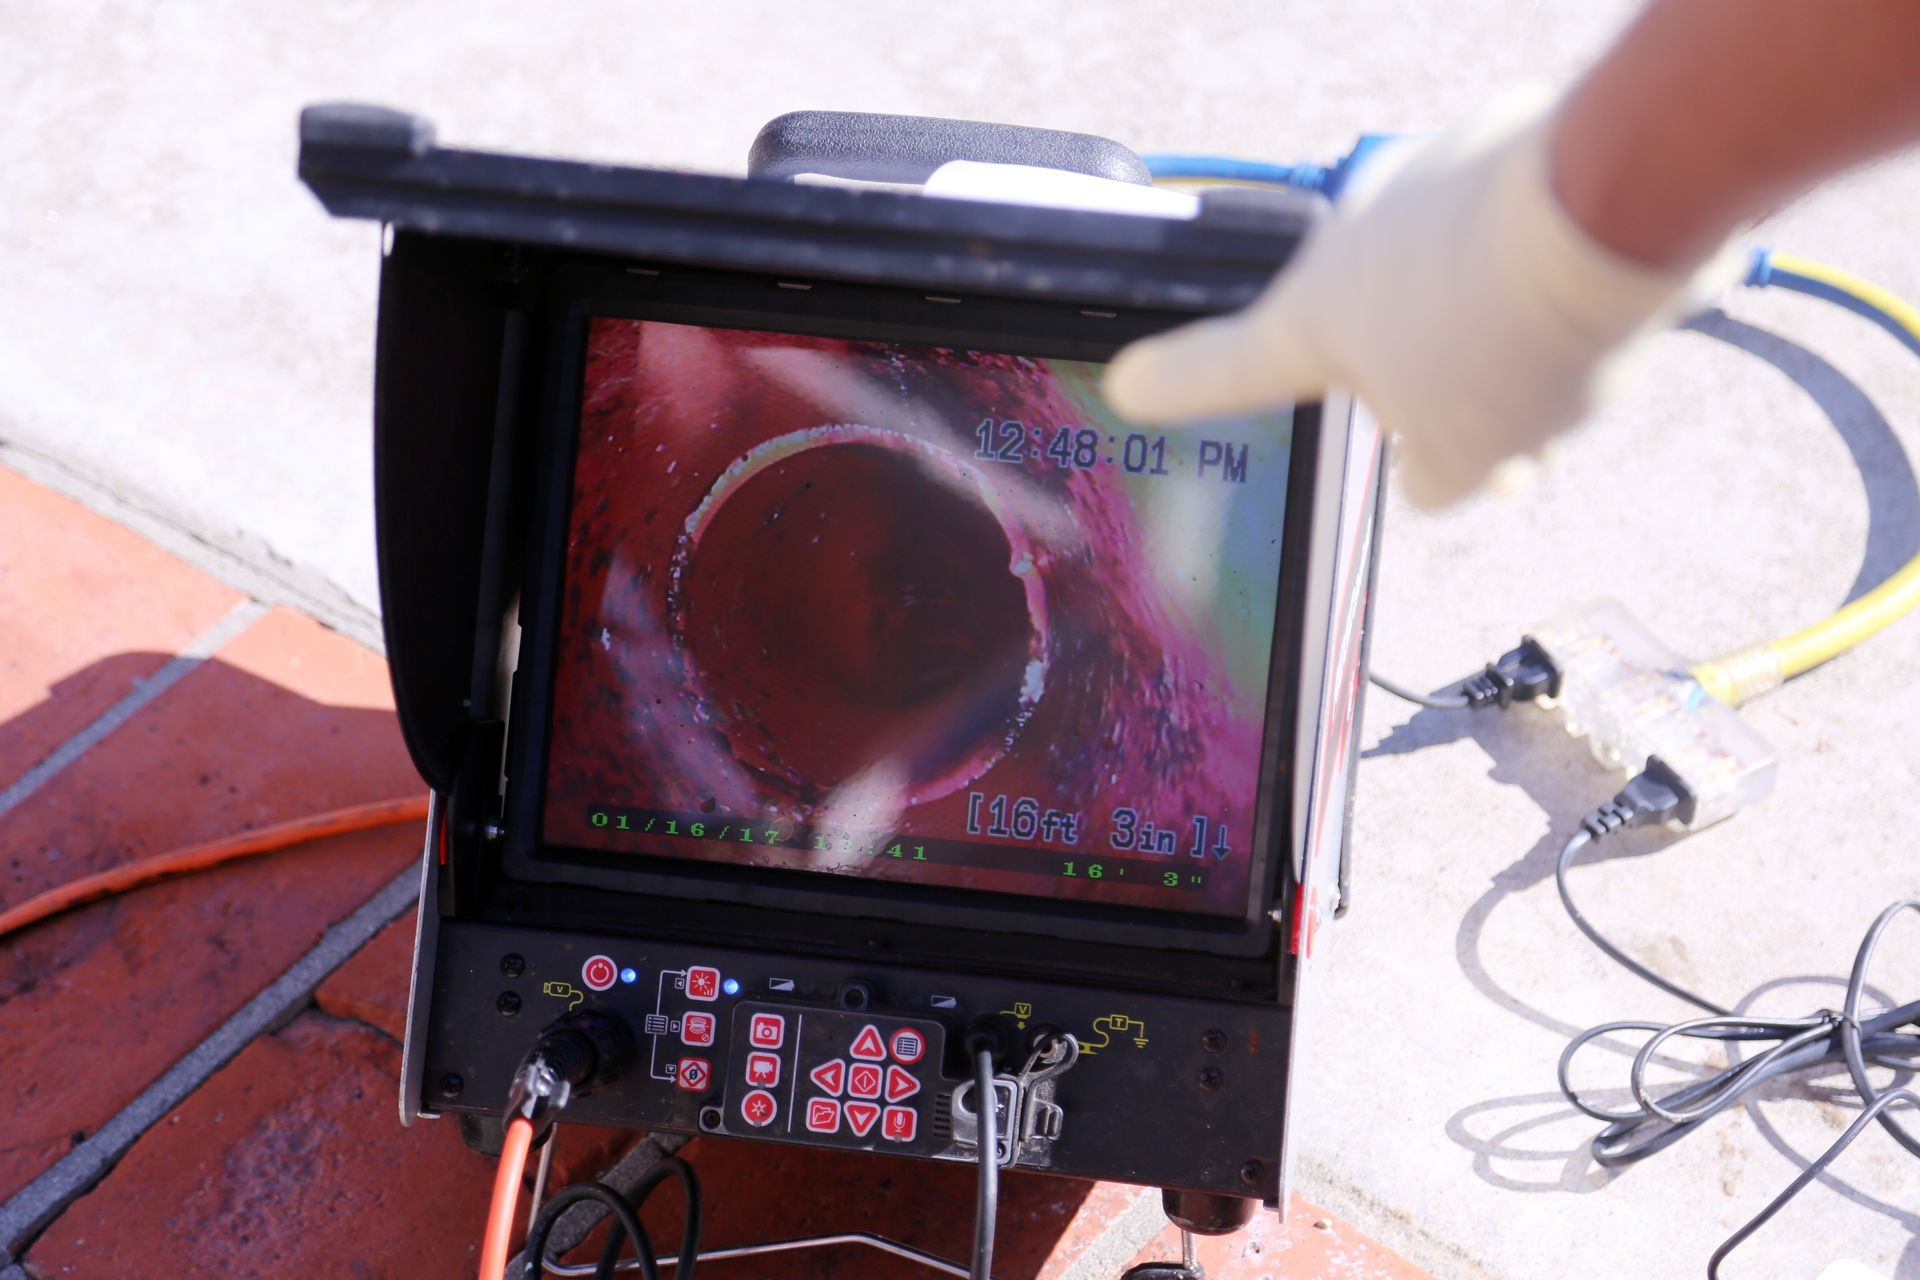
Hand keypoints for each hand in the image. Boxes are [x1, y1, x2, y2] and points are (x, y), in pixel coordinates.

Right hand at [1104, 93, 1745, 506]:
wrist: (1611, 211)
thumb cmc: (1509, 335)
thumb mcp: (1465, 454)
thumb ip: (1433, 478)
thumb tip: (1438, 466)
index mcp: (1311, 320)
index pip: (1227, 368)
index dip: (1175, 387)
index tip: (1126, 386)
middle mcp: (1349, 244)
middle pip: (1379, 344)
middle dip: (1442, 396)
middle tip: (1514, 449)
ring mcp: (1421, 190)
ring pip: (1451, 292)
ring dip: (1503, 345)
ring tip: (1572, 378)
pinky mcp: (1496, 160)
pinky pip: (1504, 241)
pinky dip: (1536, 280)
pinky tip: (1590, 306)